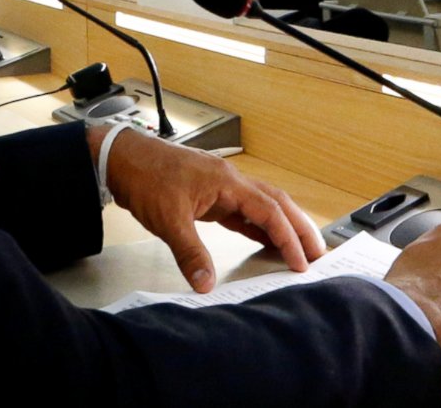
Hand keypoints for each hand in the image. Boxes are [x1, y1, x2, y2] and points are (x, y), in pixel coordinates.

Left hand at [97, 130, 324, 292]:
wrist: (122, 158)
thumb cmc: (145, 177)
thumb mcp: (168, 220)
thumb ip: (190, 253)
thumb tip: (206, 283)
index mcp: (227, 181)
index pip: (268, 210)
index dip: (287, 237)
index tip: (300, 261)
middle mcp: (230, 180)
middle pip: (277, 202)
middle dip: (299, 227)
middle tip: (318, 252)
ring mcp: (221, 186)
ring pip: (263, 204)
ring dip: (282, 225)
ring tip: (298, 248)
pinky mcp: (211, 194)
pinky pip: (244, 210)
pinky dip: (259, 226)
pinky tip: (264, 240)